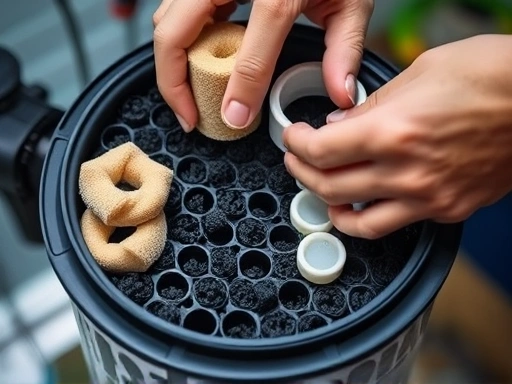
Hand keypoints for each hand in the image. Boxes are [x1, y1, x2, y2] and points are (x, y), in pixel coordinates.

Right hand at [152, 0, 373, 131]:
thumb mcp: (351, 0)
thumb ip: (344, 49)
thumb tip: (340, 95)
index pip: (249, 51)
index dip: (239, 91)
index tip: (235, 119)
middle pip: (174, 32)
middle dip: (172, 82)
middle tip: (189, 117)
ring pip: (164, 19)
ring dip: (170, 63)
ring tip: (190, 95)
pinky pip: (174, 8)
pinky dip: (178, 39)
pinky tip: (198, 61)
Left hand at [283, 34, 511, 238]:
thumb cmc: (493, 76)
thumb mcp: (419, 73)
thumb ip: (371, 105)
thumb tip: (340, 124)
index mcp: (392, 131)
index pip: (320, 150)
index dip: (296, 144)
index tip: (293, 137)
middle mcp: (407, 171)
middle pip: (329, 187)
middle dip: (302, 172)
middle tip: (297, 161)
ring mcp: (428, 197)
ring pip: (358, 221)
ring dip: (329, 207)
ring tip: (320, 193)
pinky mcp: (448, 209)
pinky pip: (395, 225)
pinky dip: (367, 219)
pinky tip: (361, 207)